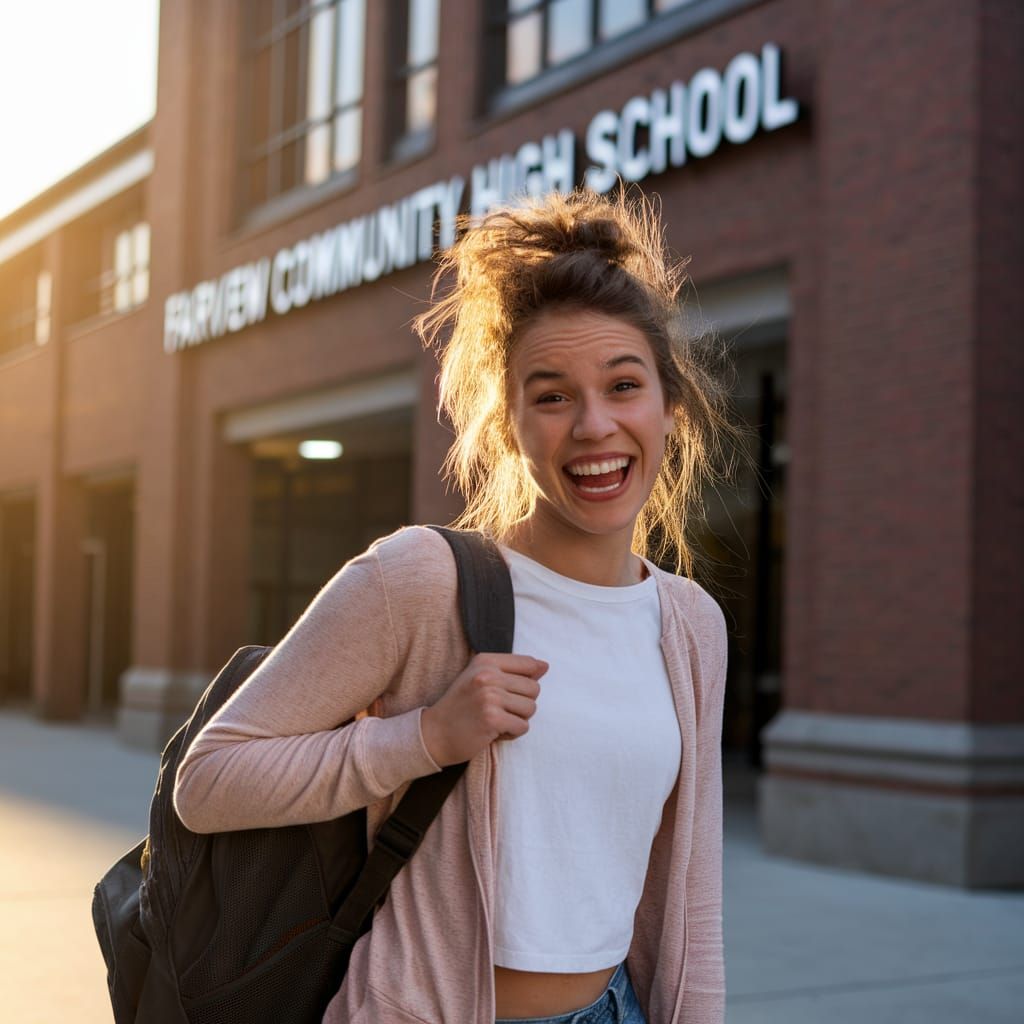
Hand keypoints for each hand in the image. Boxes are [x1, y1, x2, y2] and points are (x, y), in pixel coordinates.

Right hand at [420, 653, 547, 766]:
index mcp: (486, 660)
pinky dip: (512, 734)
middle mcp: (487, 675)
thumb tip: (545, 666)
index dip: (526, 683)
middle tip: (498, 710)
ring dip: (517, 720)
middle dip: (521, 704)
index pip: (529, 664)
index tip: (507, 693)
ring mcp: (489, 696)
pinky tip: (493, 732)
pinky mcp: (492, 719)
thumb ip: (512, 670)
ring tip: (496, 721)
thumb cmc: (461, 706)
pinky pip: (523, 727)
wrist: (434, 733)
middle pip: (534, 688)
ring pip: (531, 708)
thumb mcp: (481, 678)